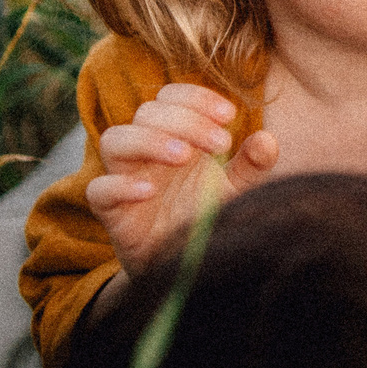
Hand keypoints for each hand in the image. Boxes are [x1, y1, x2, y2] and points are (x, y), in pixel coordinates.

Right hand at [86, 83, 279, 274]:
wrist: (186, 269)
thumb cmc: (204, 219)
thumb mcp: (234, 190)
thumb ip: (251, 166)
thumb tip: (268, 140)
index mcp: (172, 137)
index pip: (170, 97)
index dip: (195, 97)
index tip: (229, 115)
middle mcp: (145, 153)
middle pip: (146, 113)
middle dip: (184, 120)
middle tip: (220, 142)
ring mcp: (125, 180)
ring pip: (114, 140)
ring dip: (150, 141)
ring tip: (185, 157)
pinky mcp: (111, 213)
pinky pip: (98, 190)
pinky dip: (120, 186)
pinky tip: (150, 191)